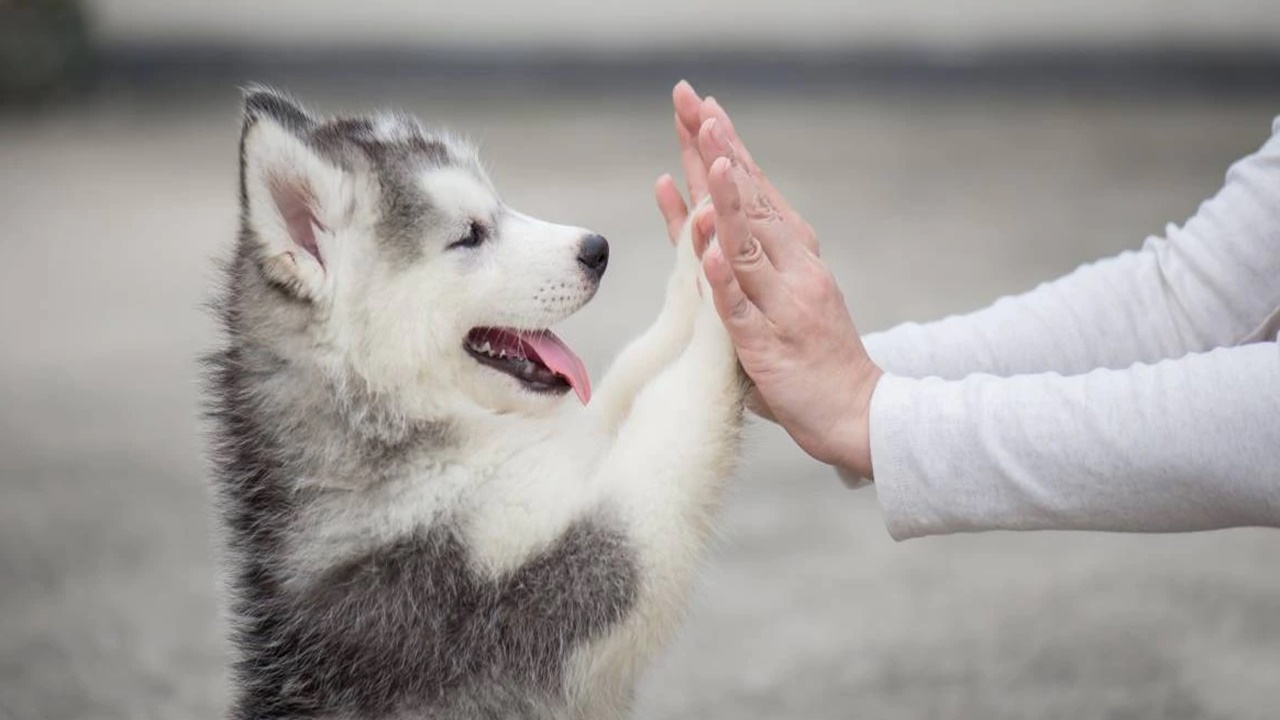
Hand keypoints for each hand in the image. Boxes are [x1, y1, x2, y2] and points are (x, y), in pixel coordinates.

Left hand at [668, 81, 883, 478]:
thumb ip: (738, 257)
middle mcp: (792, 268)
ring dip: (728, 200)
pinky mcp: (767, 346)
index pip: (753, 189)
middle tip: (693, 102)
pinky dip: (724, 280)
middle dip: (718, 150)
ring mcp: (781, 305)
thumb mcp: (778, 293)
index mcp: (794, 252)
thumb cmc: (812, 353)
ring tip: (709, 156)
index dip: (725, 146)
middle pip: (748, 201)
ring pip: (748, 245)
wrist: (859, 411)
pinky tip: (707, 252)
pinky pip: (741, 310)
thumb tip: (699, 216)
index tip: (700, 104)